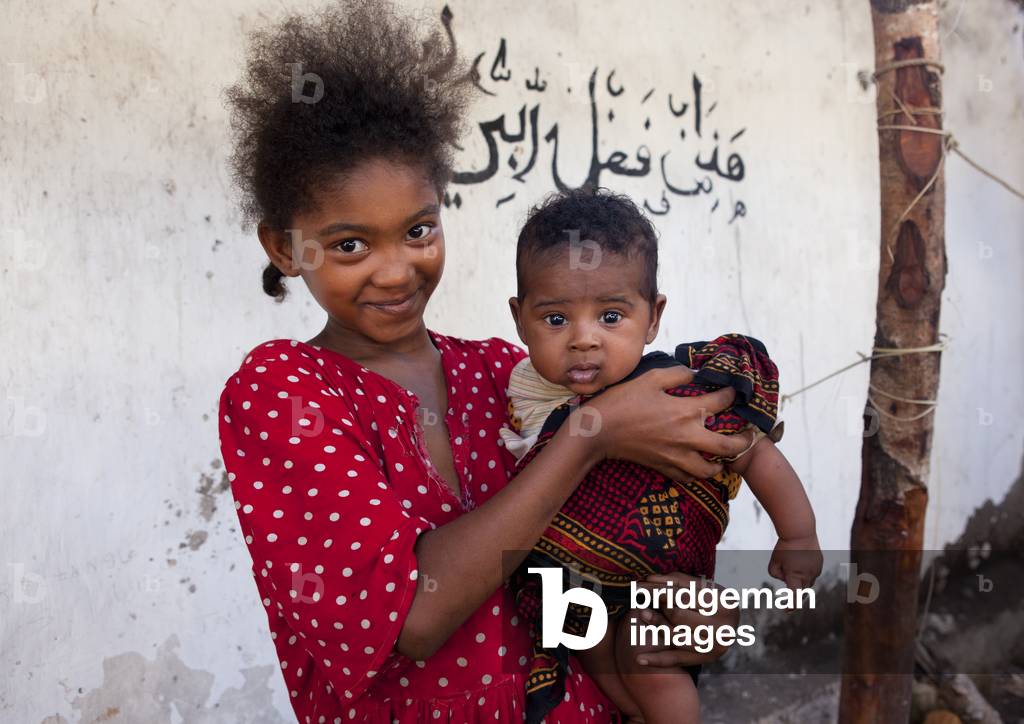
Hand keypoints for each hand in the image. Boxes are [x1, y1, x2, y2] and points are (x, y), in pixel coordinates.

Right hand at [580, 366, 753, 481]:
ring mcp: (676, 456)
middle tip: (747, 435)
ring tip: (724, 456)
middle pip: (727, 446)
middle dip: (742, 440)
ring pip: (710, 469)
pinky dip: (697, 474)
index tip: (733, 391)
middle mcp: (687, 436)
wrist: (598, 431)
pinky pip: (689, 477)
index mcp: (686, 411)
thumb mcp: (650, 378)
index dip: (732, 394)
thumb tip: (694, 373)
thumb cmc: (622, 401)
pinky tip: (698, 466)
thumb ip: (677, 374)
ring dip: (722, 463)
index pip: (722, 403)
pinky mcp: (664, 467)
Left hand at [630, 571, 740, 667]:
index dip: (659, 591)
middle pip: (678, 616)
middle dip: (658, 605)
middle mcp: (723, 628)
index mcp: (724, 604)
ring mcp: (715, 646)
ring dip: (655, 625)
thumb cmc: (712, 599)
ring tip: (642, 613)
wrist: (729, 624)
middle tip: (643, 598)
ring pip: (676, 637)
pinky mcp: (706, 659)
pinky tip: (640, 659)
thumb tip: (649, 579)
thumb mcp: (700, 586)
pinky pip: (677, 660)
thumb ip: (676, 580)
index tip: (641, 586)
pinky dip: (657, 660)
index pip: (683, 596)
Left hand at [768, 534, 822, 608]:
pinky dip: (806, 572)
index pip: (794, 597)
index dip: (791, 606)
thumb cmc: (785, 547)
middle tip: (786, 593)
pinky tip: (800, 562)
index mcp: (795, 577)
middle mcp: (808, 576)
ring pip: (808, 582)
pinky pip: (812, 573)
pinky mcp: (819, 564)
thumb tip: (785, 579)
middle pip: (801, 591)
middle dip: (794, 592)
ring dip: (801, 581)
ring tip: (793, 567)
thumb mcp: (774, 562)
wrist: (800, 532)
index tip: (787, 610)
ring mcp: (816, 570)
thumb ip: (776, 574)